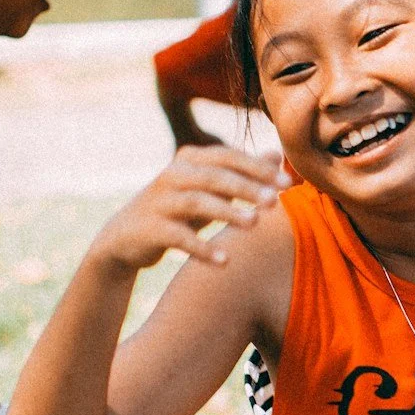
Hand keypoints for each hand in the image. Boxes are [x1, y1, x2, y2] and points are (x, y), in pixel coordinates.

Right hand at [91, 145, 283, 275]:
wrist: (125, 237)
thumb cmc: (177, 209)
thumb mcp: (209, 189)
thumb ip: (241, 172)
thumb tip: (277, 153)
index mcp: (190, 159)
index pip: (229, 157)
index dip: (259, 168)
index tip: (289, 182)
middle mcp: (174, 174)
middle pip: (215, 176)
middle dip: (246, 187)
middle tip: (274, 201)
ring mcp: (160, 201)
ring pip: (197, 202)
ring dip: (227, 212)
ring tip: (255, 224)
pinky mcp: (150, 229)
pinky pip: (179, 237)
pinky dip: (202, 248)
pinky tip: (225, 261)